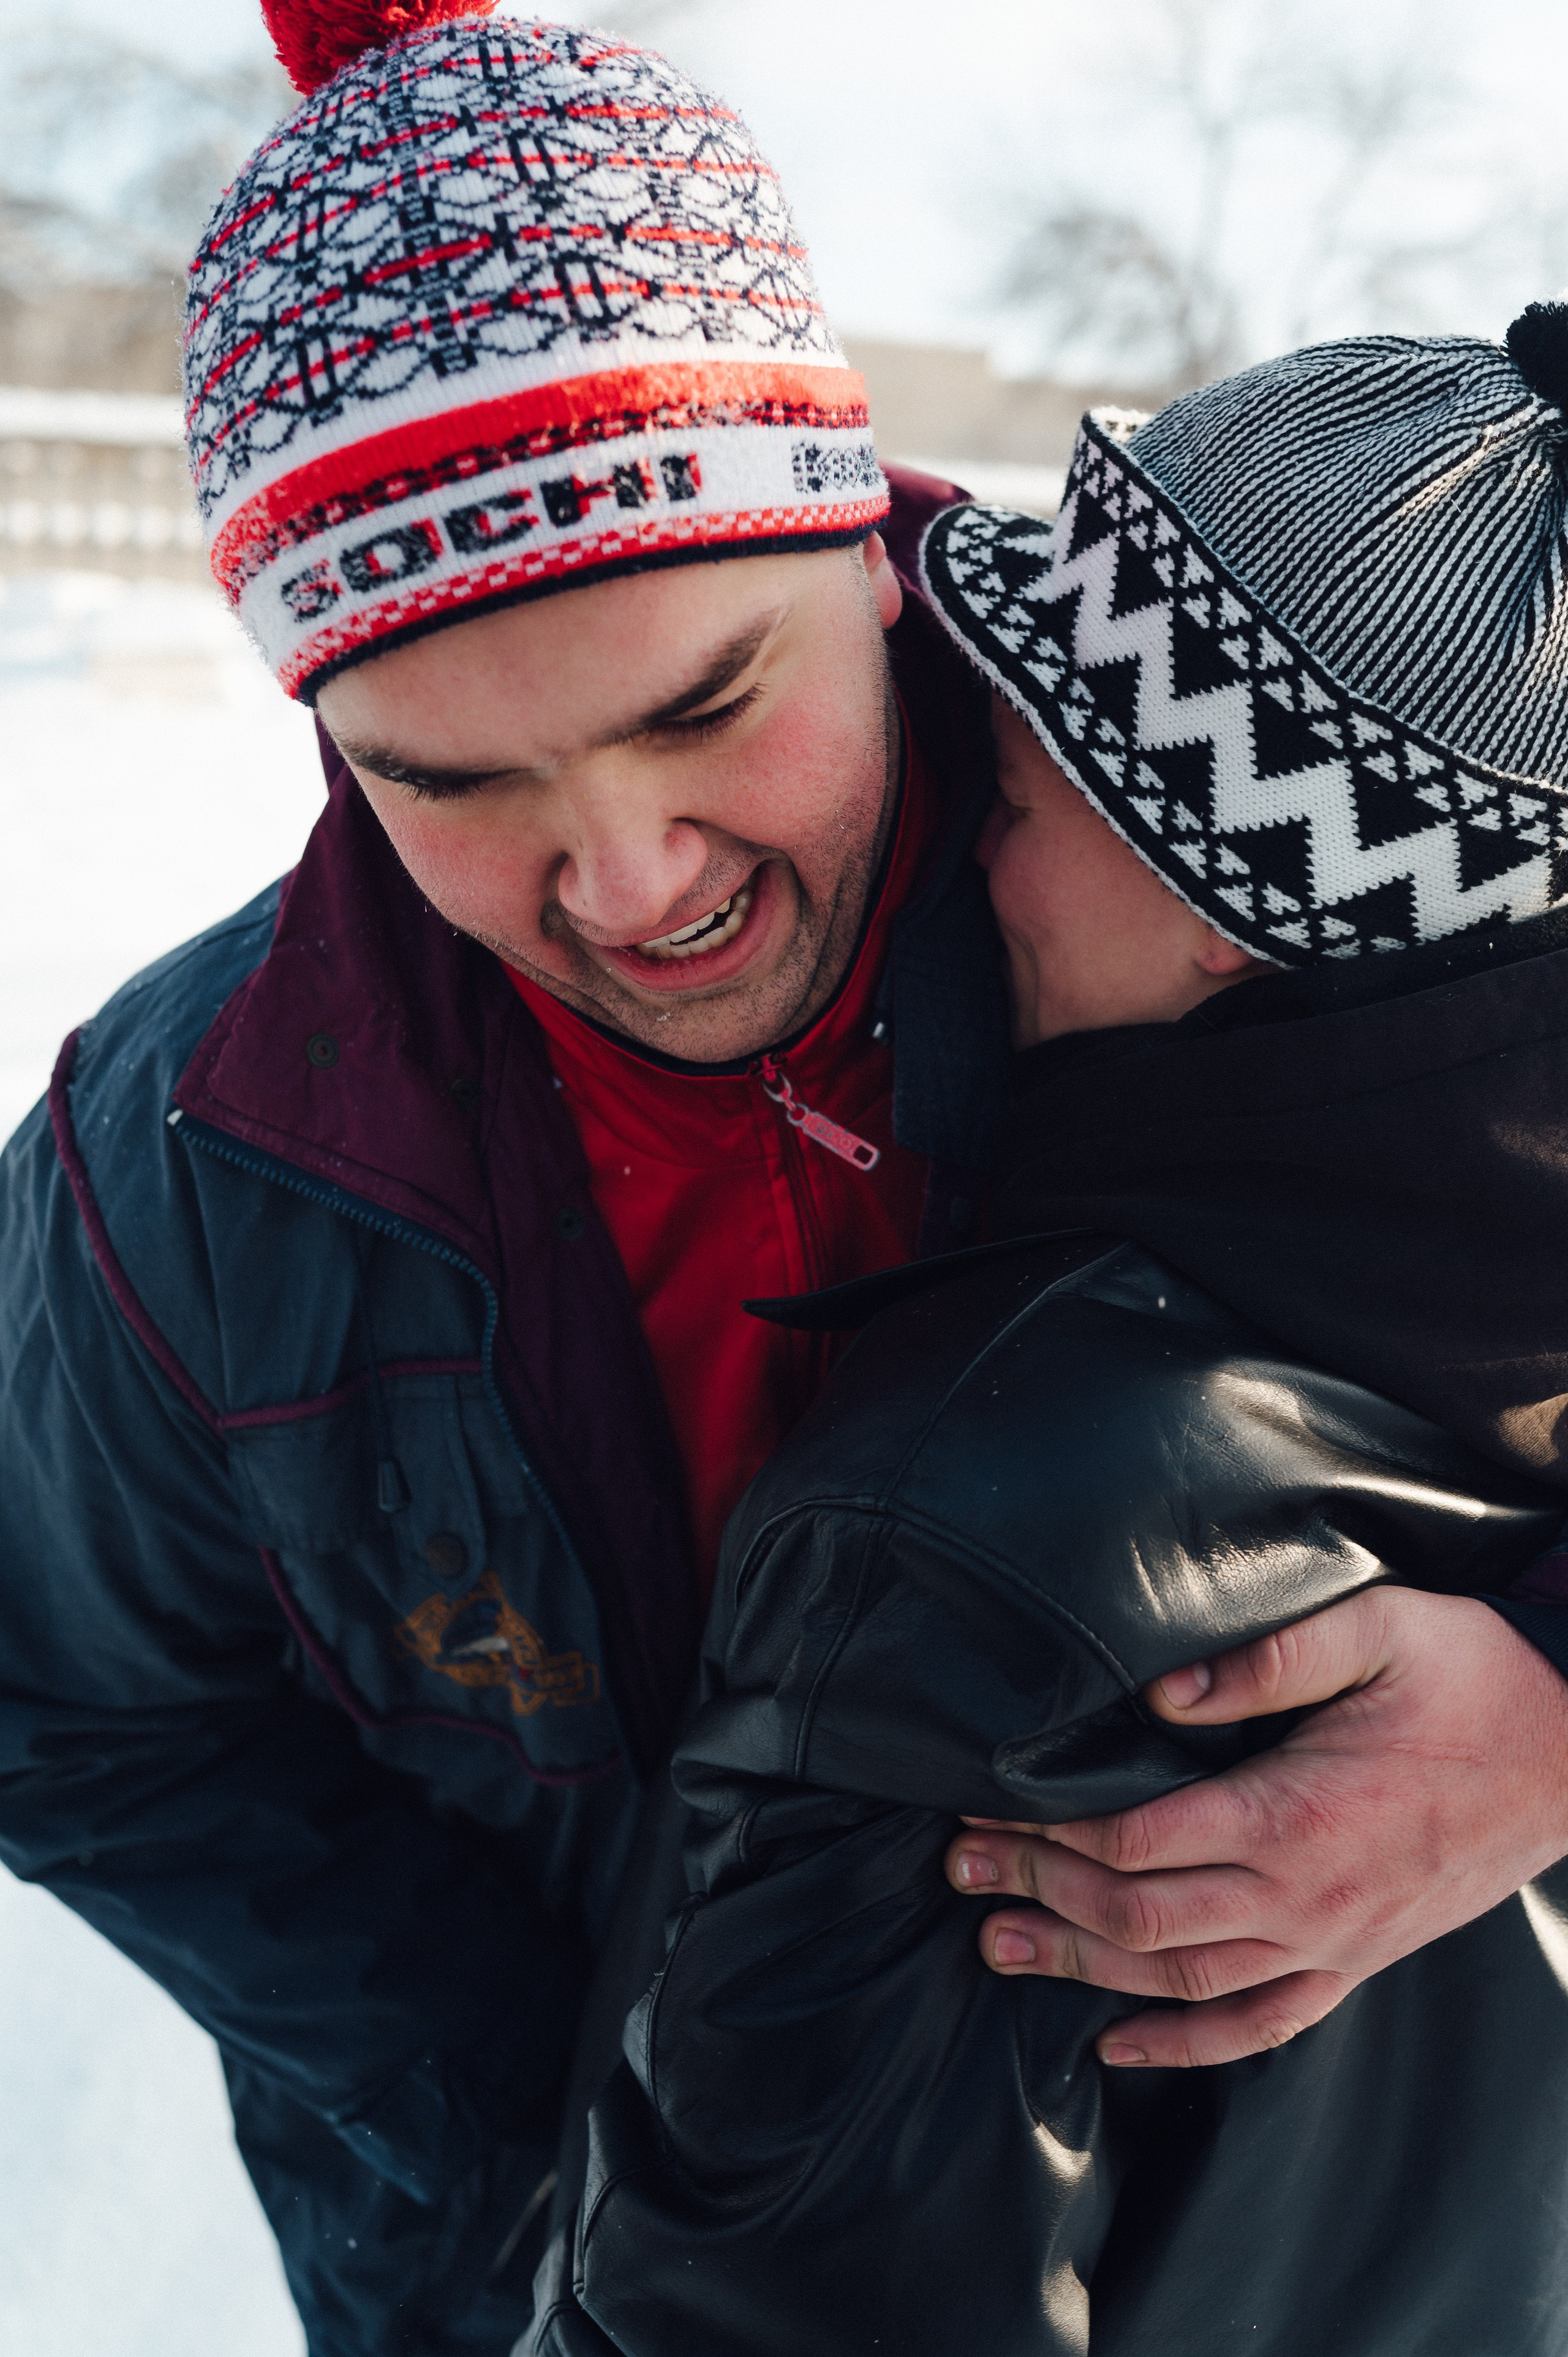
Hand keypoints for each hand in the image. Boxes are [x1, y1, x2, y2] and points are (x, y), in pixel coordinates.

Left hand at [944, 1588, 1567, 2066]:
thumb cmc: (1470, 1676)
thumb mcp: (1377, 1627)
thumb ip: (1264, 1656)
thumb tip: (1156, 1694)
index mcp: (1294, 1812)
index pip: (1135, 1840)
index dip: (1044, 1831)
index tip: (977, 1808)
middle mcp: (1303, 1895)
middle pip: (1135, 1914)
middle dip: (1034, 1893)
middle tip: (955, 1871)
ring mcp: (1330, 1942)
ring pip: (1180, 1979)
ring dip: (1080, 1968)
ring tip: (997, 1947)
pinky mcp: (1355, 1961)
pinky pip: (1259, 2026)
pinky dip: (1183, 2044)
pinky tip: (1119, 2045)